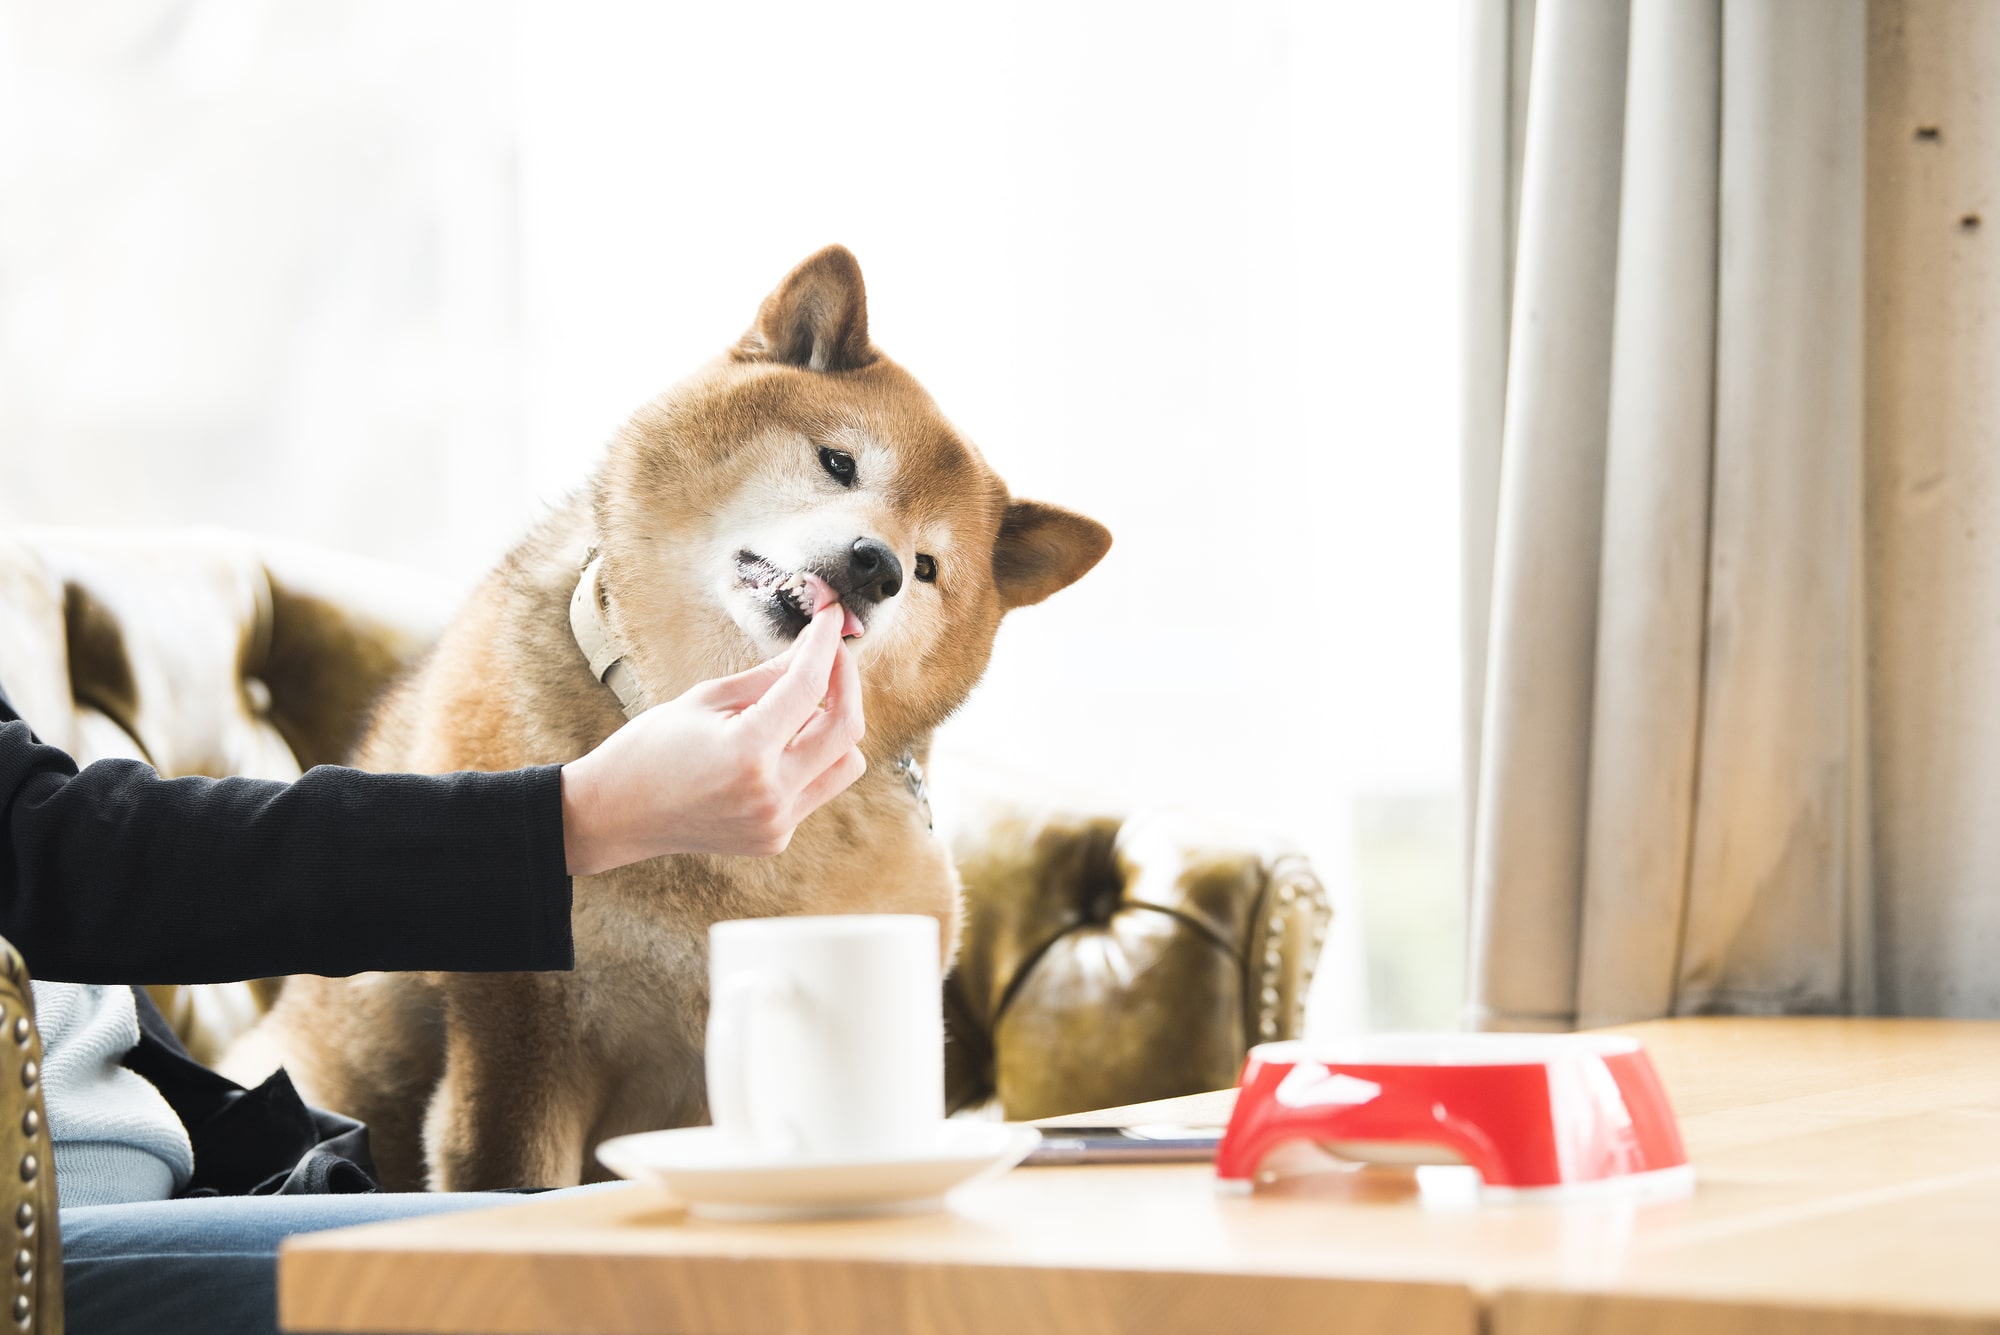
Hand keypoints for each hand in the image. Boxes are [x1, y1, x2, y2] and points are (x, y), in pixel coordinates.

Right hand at [558, 606, 865, 872]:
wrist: (615, 815)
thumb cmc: (648, 752)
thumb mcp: (706, 699)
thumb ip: (769, 675)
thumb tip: (813, 646)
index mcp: (747, 753)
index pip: (809, 686)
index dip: (826, 644)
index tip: (832, 618)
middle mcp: (770, 795)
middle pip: (847, 728)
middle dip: (846, 681)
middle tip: (831, 653)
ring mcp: (776, 823)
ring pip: (846, 763)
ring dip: (835, 725)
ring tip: (802, 704)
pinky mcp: (776, 837)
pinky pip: (818, 788)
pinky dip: (811, 758)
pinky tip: (780, 743)